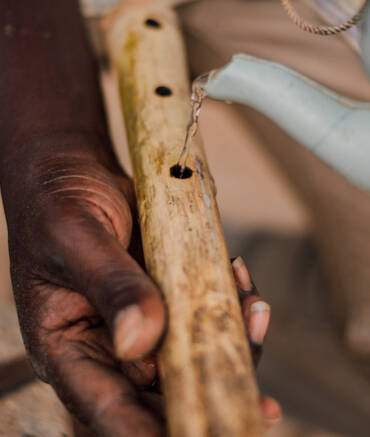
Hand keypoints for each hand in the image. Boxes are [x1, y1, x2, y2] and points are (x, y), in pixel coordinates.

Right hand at [6, 152, 280, 435]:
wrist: (75, 174)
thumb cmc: (59, 204)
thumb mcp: (75, 238)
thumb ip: (109, 285)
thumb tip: (139, 342)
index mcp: (68, 347)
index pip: (110, 409)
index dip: (154, 433)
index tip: (203, 434)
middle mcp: (107, 345)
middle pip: (162, 395)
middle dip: (212, 395)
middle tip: (262, 406)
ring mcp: (142, 320)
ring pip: (192, 356)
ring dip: (231, 344)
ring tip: (255, 310)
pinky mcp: (166, 295)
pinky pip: (203, 313)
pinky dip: (228, 302)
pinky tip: (238, 275)